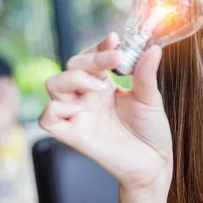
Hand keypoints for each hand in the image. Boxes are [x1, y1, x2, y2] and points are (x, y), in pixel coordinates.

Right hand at [39, 33, 172, 194]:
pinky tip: (81, 109)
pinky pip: (48, 118)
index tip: (115, 39)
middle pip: (71, 66)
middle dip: (90, 58)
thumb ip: (146, 74)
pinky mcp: (74, 135)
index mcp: (105, 86)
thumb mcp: (151, 99)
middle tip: (116, 59)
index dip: (99, 47)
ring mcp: (79, 114)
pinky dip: (57, 109)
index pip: (90, 57)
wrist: (155, 163)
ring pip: (53, 84)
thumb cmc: (151, 131)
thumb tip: (153, 49)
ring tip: (101, 87)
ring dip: (73, 78)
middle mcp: (88, 97)